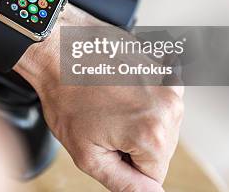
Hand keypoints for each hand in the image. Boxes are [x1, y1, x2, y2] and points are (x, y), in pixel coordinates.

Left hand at [14, 5, 183, 191]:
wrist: (57, 49)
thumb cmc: (65, 96)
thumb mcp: (88, 154)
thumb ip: (125, 183)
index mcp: (154, 134)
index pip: (154, 174)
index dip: (125, 163)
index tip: (105, 141)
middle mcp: (171, 107)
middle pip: (161, 147)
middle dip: (134, 141)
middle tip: (103, 120)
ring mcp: (170, 82)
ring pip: (161, 122)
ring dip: (138, 119)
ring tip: (108, 102)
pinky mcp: (164, 66)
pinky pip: (159, 97)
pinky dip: (141, 97)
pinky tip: (116, 87)